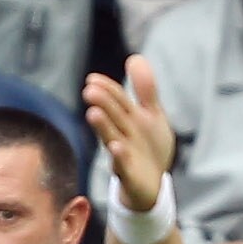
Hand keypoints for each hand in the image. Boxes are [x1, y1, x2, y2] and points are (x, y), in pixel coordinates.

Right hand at [82, 57, 177, 214]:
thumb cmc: (148, 147)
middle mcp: (122, 135)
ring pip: (112, 138)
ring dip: (103, 127)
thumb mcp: (152, 115)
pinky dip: (119, 158)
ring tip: (93, 114)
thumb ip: (145, 89)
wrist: (153, 186)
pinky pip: (123, 167)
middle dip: (103, 104)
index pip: (115, 100)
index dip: (106, 88)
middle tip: (90, 90)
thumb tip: (134, 58)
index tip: (92, 79)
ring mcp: (124, 156)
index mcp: (128, 119)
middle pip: (112, 116)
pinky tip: (117, 148)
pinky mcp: (129, 176)